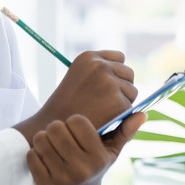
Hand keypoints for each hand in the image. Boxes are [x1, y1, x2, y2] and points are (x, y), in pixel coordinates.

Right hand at [14, 50, 136, 142]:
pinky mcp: (117, 101)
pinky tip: (103, 119)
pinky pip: (130, 107)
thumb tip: (127, 74)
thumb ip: (100, 73)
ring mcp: (109, 82)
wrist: (52, 127)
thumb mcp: (79, 79)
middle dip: (122, 87)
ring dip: (123, 102)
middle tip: (105, 103)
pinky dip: (120, 116)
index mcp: (88, 57)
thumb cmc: (65, 106)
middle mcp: (100, 65)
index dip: (116, 73)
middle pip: (128, 73)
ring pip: (132, 91)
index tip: (107, 86)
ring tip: (102, 111)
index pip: (119, 57)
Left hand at [26, 113, 145, 184]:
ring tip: (53, 146)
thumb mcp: (110, 150)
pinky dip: (35, 154)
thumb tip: (142, 114)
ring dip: (44, 139)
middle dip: (56, 128)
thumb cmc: (94, 165)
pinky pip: (31, 155)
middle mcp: (81, 169)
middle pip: (56, 128)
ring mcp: (62, 178)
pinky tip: (46, 159)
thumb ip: (125, 131)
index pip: (76, 121)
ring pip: (41, 139)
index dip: (74, 121)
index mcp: (98, 157)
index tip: (76, 128)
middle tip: (61, 135)